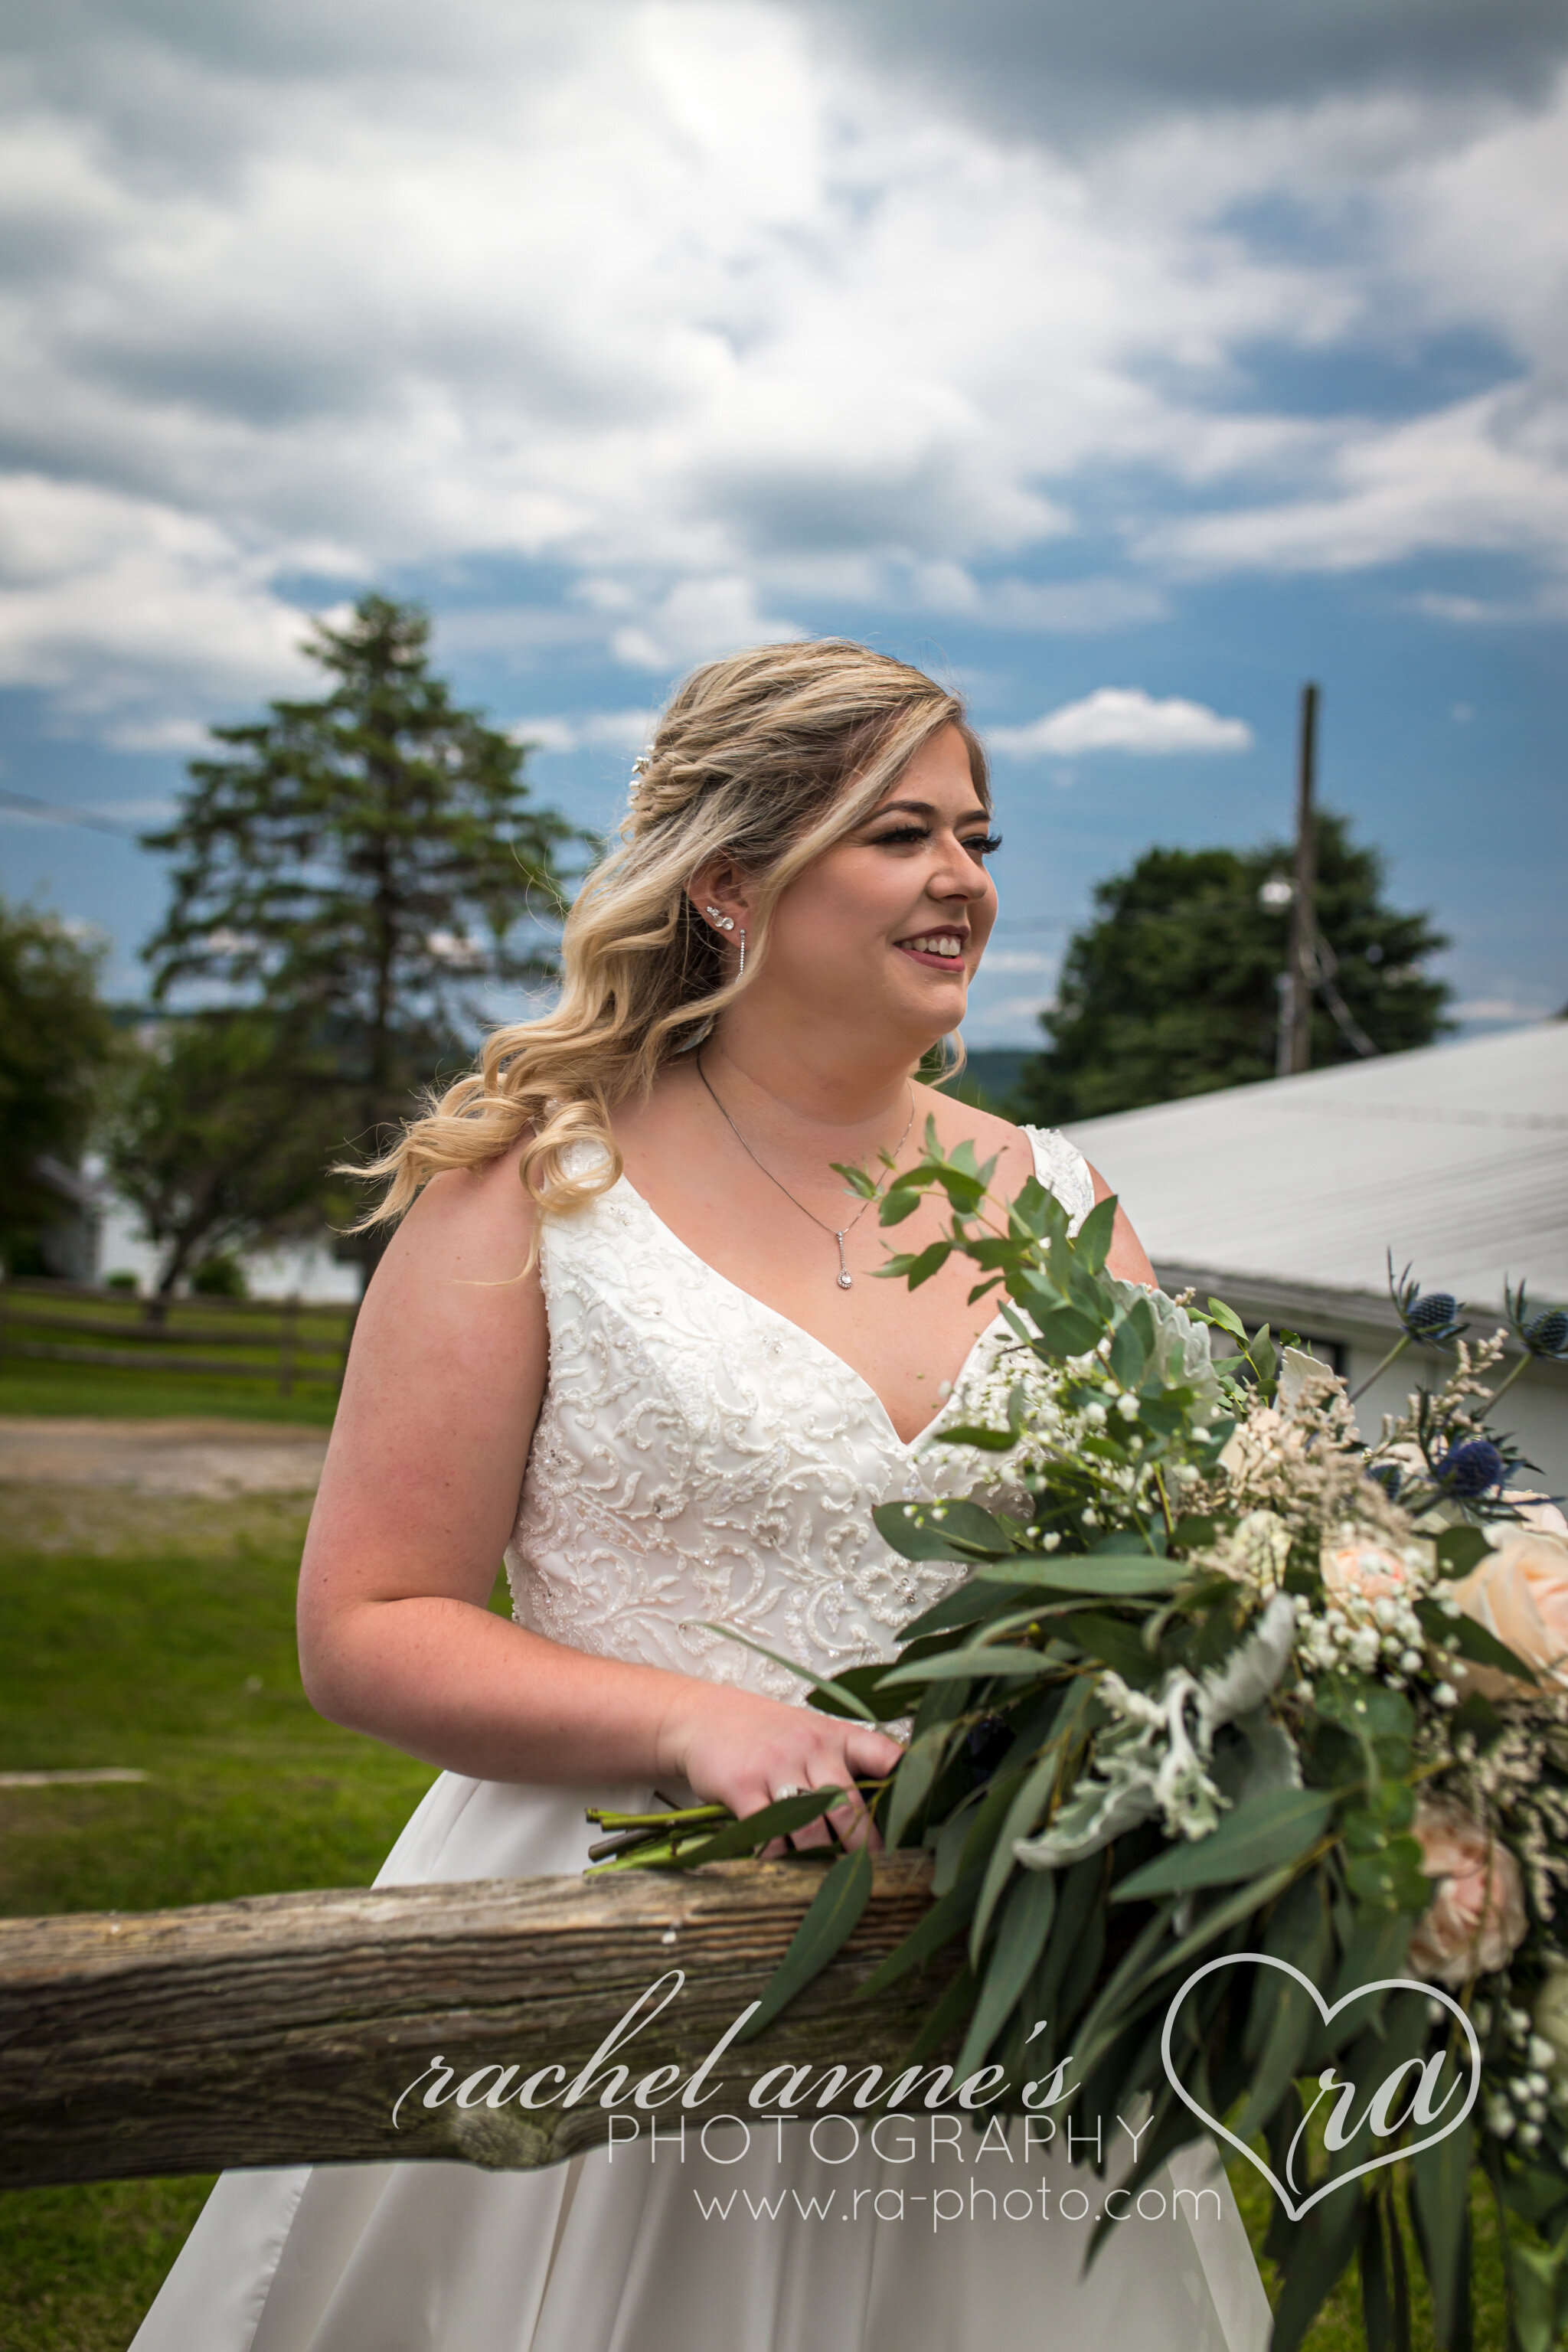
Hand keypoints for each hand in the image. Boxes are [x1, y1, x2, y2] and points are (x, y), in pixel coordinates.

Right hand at [655, 1679, 905, 1858]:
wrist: (705, 1716)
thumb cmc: (769, 1735)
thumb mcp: (813, 1735)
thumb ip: (848, 1765)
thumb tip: (889, 1812)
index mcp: (836, 1736)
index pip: (883, 1754)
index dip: (908, 1784)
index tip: (921, 1820)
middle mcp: (809, 1747)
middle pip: (847, 1804)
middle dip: (862, 1846)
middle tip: (872, 1876)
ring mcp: (775, 1765)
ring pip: (809, 1824)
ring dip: (819, 1857)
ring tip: (828, 1881)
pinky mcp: (741, 1785)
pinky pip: (766, 1830)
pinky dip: (776, 1855)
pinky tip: (781, 1867)